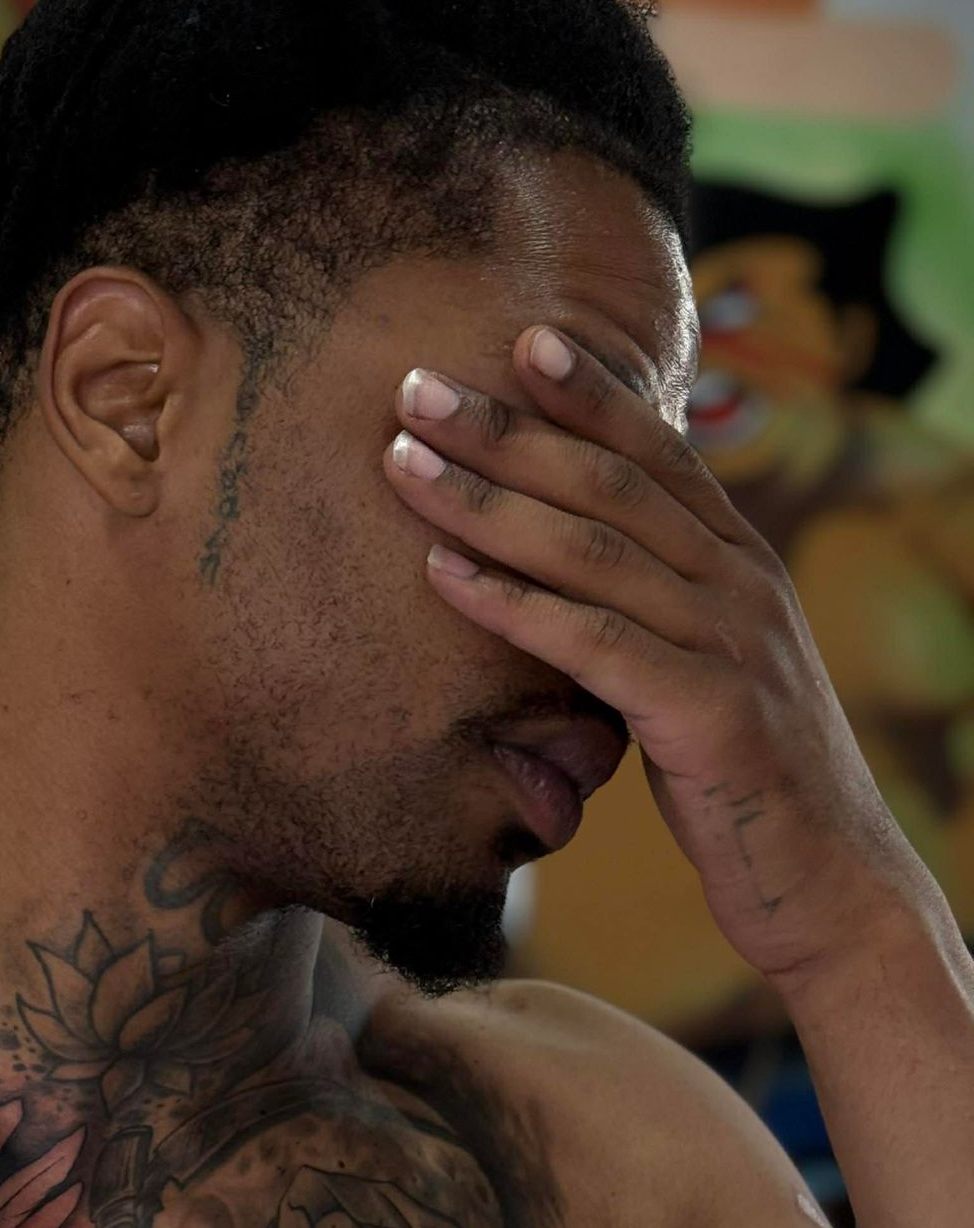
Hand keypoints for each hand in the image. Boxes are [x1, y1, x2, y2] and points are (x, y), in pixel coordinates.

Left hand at [381, 323, 940, 989]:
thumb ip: (648, 622)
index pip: (659, 455)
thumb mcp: (697, 682)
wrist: (825, 886)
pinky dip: (510, 603)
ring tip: (401, 464)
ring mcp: (728, 644)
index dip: (588, 395)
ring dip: (486, 499)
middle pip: (609, 482)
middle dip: (506, 429)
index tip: (516, 341)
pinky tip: (439, 575)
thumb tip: (568, 587)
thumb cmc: (743, 786)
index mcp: (742, 568)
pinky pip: (591, 643)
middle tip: (413, 386)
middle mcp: (740, 586)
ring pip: (591, 549)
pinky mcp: (705, 713)